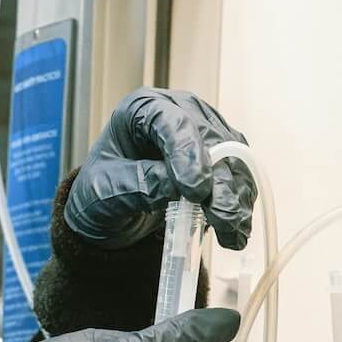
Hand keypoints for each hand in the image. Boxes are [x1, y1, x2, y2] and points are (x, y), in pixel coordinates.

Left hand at [66, 89, 255, 250]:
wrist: (113, 211)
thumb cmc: (102, 192)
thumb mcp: (104, 192)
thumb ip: (137, 185)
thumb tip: (176, 186)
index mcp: (142, 109)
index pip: (171, 121)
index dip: (187, 153)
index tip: (194, 189)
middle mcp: (180, 112)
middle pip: (211, 140)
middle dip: (219, 182)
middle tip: (221, 217)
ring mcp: (204, 133)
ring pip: (233, 159)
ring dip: (235, 197)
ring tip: (231, 232)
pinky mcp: (221, 157)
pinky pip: (239, 177)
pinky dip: (239, 204)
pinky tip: (236, 230)